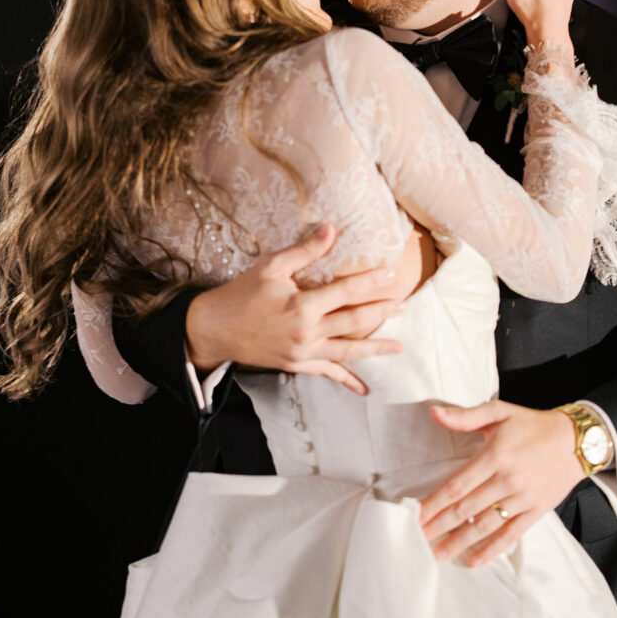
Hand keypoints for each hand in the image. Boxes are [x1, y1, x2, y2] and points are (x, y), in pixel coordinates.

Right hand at [186, 223, 403, 393]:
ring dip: (375, 349)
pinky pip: (327, 374)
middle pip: (353, 322)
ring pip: (347, 352)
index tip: (391, 274)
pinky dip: (346, 381)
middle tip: (402, 305)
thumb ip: (304, 250)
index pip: (346, 290)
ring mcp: (303, 352)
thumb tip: (331, 229)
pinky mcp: (296, 365)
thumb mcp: (271, 266)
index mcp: (302, 305)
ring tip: (398, 347)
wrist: (215, 328)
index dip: (370, 281)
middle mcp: (307, 332)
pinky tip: (364, 388)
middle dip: (380, 313)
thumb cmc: (242, 293)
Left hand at [419, 400, 584, 565]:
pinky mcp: (535, 511)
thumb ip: (465, 416)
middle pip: (466, 509)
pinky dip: (492, 549)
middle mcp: (507, 480)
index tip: (417, 514)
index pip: (457, 485)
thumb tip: (434, 413)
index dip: (435, 501)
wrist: (576, 441)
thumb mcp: (498, 411)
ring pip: (485, 525)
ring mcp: (522, 499)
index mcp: (495, 456)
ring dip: (460, 541)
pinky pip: (511, 534)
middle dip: (440, 525)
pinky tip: (475, 560)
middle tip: (419, 537)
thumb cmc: (532, 425)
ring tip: (439, 554)